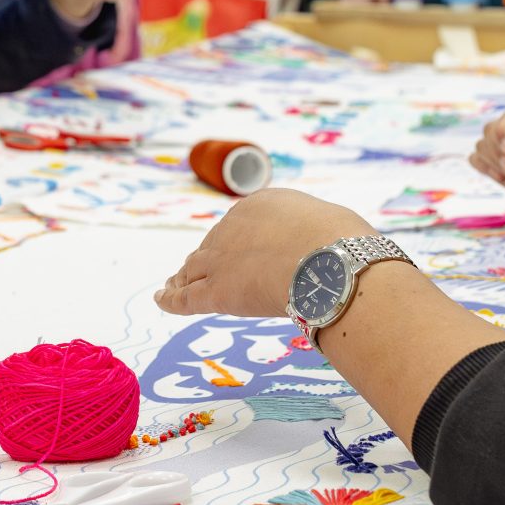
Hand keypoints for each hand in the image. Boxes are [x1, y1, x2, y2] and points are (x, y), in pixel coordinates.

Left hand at [157, 189, 377, 318]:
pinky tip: (160, 300)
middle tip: (200, 269)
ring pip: (193, 270)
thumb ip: (317, 234)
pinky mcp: (216, 291)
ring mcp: (220, 259)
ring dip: (183, 277)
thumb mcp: (331, 223)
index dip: (238, 241)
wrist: (331, 262)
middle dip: (208, 258)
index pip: (241, 224)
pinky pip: (185, 297)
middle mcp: (232, 227)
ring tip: (173, 283)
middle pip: (213, 245)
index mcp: (260, 204)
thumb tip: (331, 246)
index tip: (242, 251)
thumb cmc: (343, 243)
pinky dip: (170, 299)